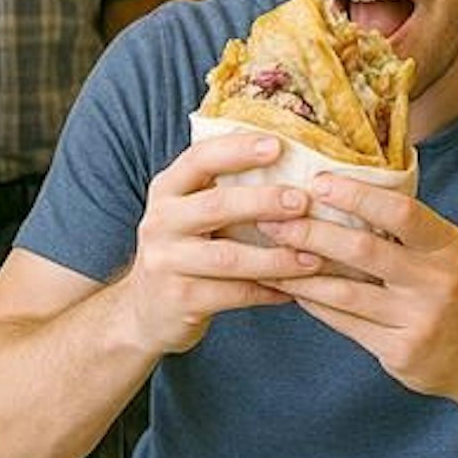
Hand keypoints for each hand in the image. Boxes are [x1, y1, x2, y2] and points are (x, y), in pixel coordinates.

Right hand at [122, 133, 324, 356]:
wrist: (144, 312)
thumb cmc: (185, 251)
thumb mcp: (189, 213)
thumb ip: (223, 189)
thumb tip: (292, 162)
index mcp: (167, 190)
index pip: (199, 159)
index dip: (238, 150)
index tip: (277, 145)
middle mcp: (160, 222)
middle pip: (216, 205)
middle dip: (264, 202)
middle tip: (303, 201)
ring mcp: (166, 262)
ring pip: (229, 257)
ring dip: (276, 257)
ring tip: (313, 258)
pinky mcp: (179, 300)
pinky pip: (233, 294)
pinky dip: (268, 291)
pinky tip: (294, 291)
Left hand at [264, 173, 457, 400]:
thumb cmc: (448, 290)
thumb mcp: (442, 251)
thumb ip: (402, 227)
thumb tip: (338, 186)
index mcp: (447, 245)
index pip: (401, 212)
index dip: (358, 195)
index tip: (318, 181)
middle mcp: (437, 281)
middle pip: (365, 251)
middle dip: (313, 232)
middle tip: (271, 218)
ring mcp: (419, 320)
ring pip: (346, 292)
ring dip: (300, 272)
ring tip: (268, 254)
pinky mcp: (401, 351)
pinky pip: (345, 323)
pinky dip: (313, 303)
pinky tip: (290, 288)